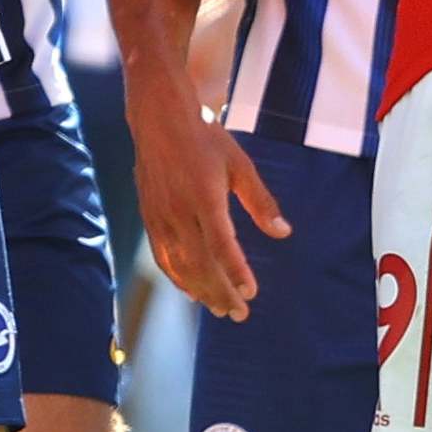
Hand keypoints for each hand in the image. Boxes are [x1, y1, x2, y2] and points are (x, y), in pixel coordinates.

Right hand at [131, 98, 289, 320]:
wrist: (159, 117)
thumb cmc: (204, 137)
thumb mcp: (239, 163)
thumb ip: (260, 201)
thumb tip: (283, 232)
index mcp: (204, 196)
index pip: (221, 244)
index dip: (236, 272)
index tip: (251, 292)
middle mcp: (179, 210)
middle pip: (199, 263)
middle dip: (220, 292)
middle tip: (239, 313)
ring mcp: (160, 215)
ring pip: (179, 265)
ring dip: (200, 290)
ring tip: (220, 309)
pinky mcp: (149, 216)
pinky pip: (162, 256)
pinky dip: (176, 277)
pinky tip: (190, 290)